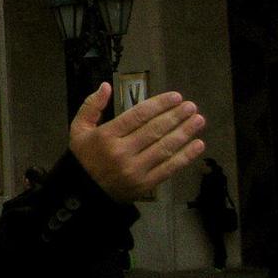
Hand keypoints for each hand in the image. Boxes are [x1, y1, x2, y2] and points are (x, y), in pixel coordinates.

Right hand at [69, 83, 205, 203]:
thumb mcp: (79, 128)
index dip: (159, 104)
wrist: (84, 192)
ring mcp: (135, 169)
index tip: (176, 97)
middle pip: (154, 130)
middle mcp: (122, 151)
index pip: (138, 115)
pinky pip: (169, 167)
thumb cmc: (83, 157)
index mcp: (106, 135)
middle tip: (191, 106)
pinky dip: (186, 156)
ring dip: (184, 133)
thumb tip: (106, 86)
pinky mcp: (145, 184)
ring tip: (198, 120)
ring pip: (165, 147)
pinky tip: (198, 144)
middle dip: (176, 116)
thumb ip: (91, 106)